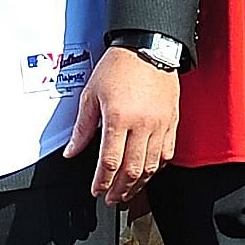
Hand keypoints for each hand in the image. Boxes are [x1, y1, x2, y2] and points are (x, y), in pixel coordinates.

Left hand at [64, 47, 179, 206]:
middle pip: (132, 170)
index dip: (102, 181)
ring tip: (127, 192)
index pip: (110, 161)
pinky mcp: (172, 122)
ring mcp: (160, 124)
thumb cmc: (119, 65)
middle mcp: (142, 124)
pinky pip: (167, 153)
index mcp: (119, 118)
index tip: (96, 190)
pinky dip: (156, 168)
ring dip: (138, 184)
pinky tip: (147, 173)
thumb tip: (72, 151)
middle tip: (111, 198)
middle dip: (120, 189)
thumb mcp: (91, 94)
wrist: (148, 46)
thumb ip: (82, 127)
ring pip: (151, 166)